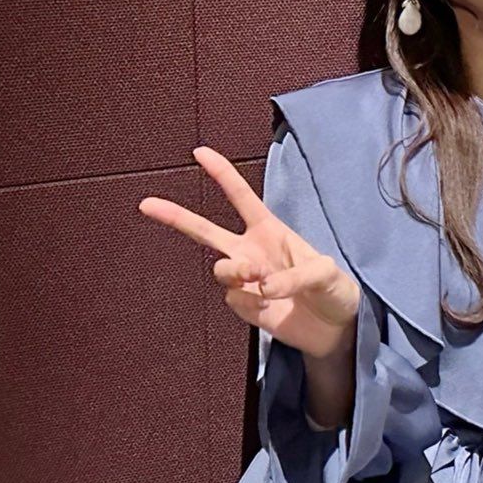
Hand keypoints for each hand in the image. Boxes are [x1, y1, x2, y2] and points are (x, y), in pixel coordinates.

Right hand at [138, 145, 360, 358]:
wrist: (336, 329)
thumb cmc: (334, 290)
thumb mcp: (326, 273)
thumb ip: (294, 275)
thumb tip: (262, 285)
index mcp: (270, 230)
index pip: (241, 197)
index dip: (222, 174)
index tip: (200, 152)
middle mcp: (251, 251)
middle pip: (206, 231)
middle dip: (176, 216)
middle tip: (146, 204)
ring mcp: (246, 280)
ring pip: (221, 269)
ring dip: (237, 272)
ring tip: (259, 278)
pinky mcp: (246, 306)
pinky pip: (236, 300)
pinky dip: (254, 304)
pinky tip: (273, 308)